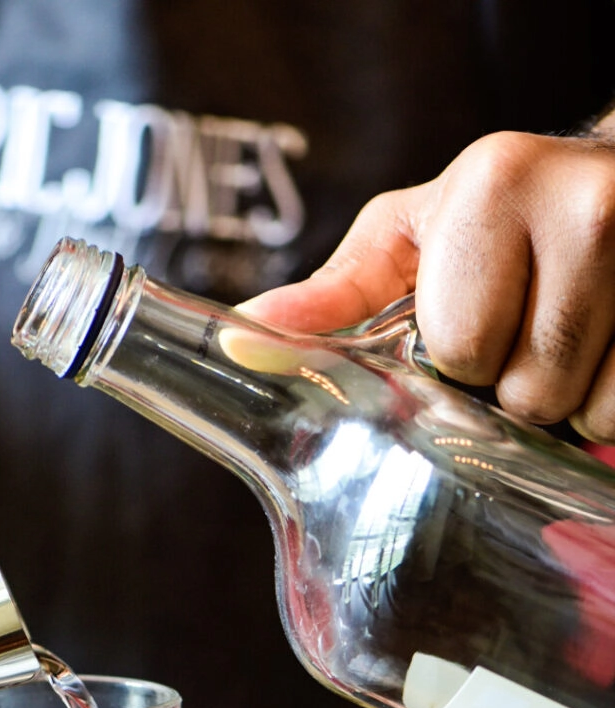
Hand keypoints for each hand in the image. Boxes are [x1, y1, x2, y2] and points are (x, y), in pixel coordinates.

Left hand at [238, 126, 614, 441]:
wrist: (609, 183)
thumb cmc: (496, 221)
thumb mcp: (411, 242)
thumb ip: (335, 298)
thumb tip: (240, 342)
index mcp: (497, 185)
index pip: (462, 348)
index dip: (460, 359)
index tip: (473, 321)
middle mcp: (588, 208)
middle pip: (527, 393)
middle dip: (512, 389)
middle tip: (522, 337)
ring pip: (587, 412)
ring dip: (566, 404)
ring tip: (564, 343)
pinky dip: (609, 409)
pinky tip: (604, 356)